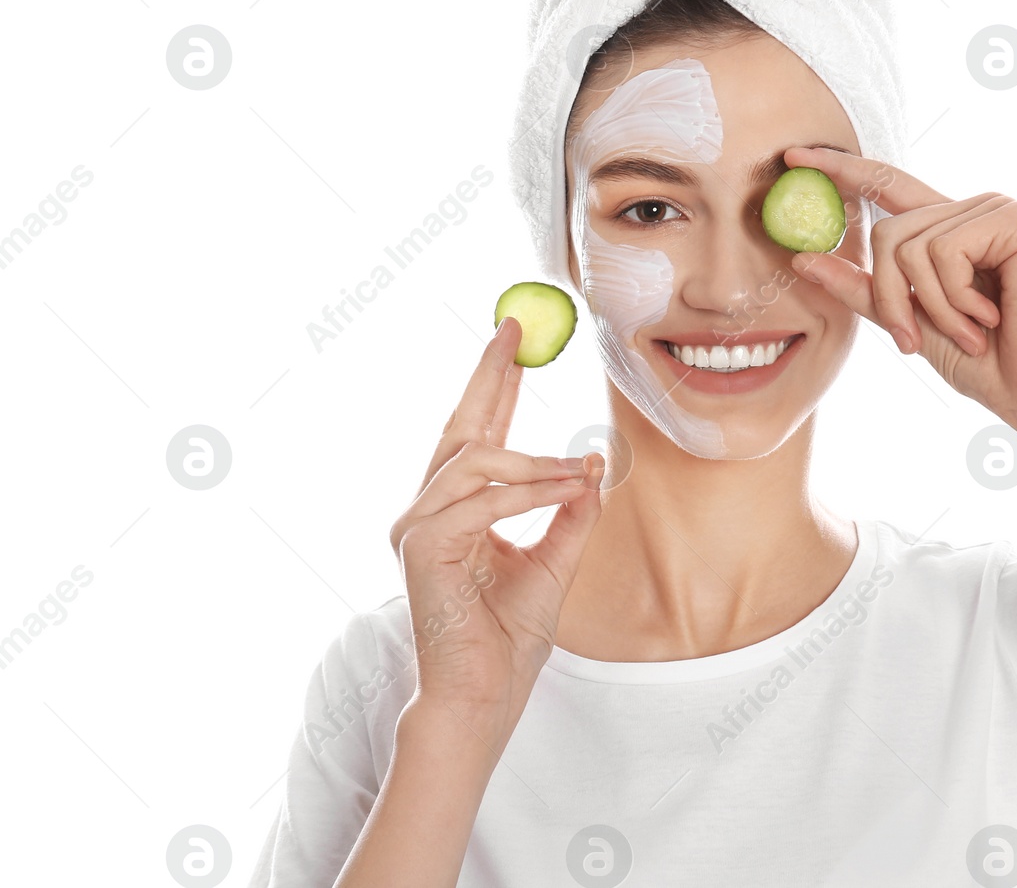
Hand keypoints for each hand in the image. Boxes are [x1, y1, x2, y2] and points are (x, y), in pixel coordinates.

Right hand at [387, 315, 603, 751]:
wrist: (485, 692)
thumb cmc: (509, 636)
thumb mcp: (556, 560)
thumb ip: (570, 510)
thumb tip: (592, 461)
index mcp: (454, 511)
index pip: (474, 435)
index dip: (492, 384)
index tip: (512, 341)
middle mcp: (427, 512)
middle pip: (460, 428)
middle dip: (489, 375)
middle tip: (514, 329)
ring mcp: (417, 527)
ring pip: (477, 461)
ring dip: (535, 461)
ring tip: (577, 470)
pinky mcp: (421, 547)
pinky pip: (483, 500)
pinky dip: (530, 491)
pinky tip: (566, 487)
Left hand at [782, 146, 1016, 431]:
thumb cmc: (987, 364)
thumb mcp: (910, 322)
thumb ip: (865, 289)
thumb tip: (803, 257)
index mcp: (952, 228)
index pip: (888, 187)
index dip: (842, 169)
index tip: (792, 156)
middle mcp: (976, 209)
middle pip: (887, 231)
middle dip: (892, 297)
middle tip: (915, 342)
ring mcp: (999, 209)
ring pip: (909, 243)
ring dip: (930, 306)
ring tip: (971, 331)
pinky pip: (943, 251)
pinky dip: (955, 298)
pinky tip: (991, 317)